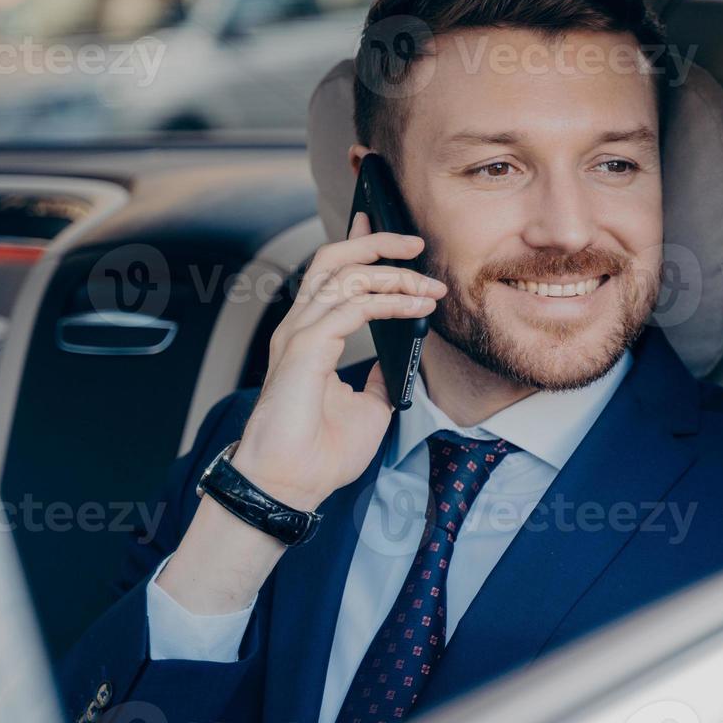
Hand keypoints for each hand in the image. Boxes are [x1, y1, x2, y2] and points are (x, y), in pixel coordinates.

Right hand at [228, 212, 445, 510]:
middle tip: (416, 243)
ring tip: (430, 287)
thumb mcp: (368, 407)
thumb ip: (380, 376)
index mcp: (309, 336)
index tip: (396, 238)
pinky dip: (390, 302)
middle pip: (333, 260)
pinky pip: (354, 307)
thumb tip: (401, 360)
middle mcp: (300, 327)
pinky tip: (416, 308)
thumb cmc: (320, 453)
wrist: (292, 484)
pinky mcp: (306, 348)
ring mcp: (299, 334)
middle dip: (376, 242)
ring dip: (395, 276)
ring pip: (347, 276)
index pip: (333, 275)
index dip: (361, 246)